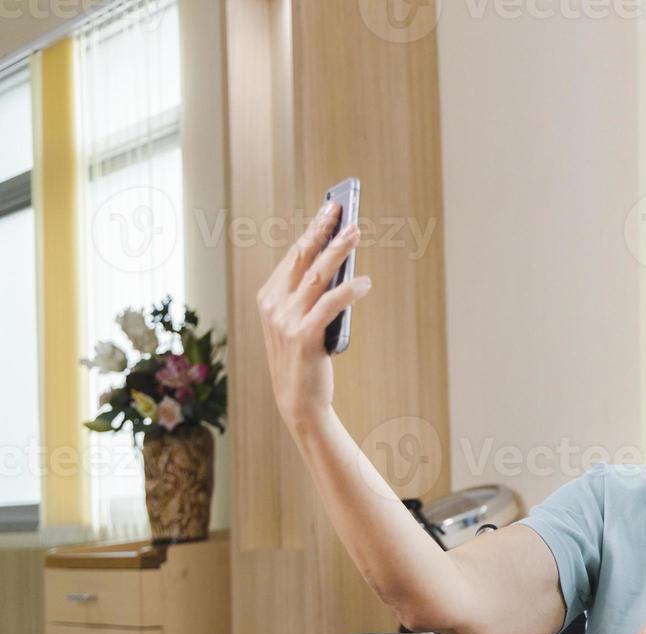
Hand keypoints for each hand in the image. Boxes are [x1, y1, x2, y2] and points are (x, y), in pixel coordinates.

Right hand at [255, 200, 370, 429]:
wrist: (298, 401)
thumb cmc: (304, 358)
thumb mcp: (303, 320)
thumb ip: (313, 295)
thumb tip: (342, 264)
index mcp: (269, 297)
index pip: (294, 255)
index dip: (313, 230)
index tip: (330, 209)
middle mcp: (274, 305)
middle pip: (303, 258)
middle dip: (324, 230)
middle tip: (343, 210)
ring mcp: (286, 320)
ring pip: (316, 276)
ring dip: (338, 252)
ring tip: (357, 233)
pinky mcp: (303, 337)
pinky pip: (329, 305)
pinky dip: (349, 291)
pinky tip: (365, 282)